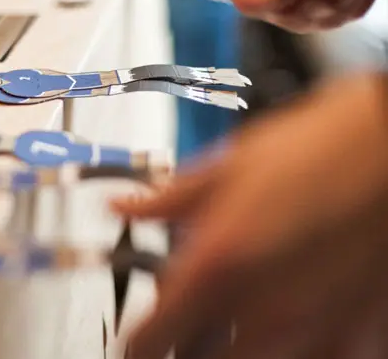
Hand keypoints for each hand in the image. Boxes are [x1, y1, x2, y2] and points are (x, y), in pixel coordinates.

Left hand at [112, 73, 387, 358]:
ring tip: (237, 309)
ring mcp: (315, 329)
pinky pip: (315, 358)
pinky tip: (289, 314)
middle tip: (187, 311)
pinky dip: (292, 347)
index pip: (151, 339)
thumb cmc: (322, 145)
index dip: (134, 344)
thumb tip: (124, 206)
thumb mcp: (231, 162)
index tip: (133, 338)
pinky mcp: (358, 334)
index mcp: (220, 262)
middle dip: (184, 341)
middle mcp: (264, 308)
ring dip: (233, 346)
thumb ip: (170, 197)